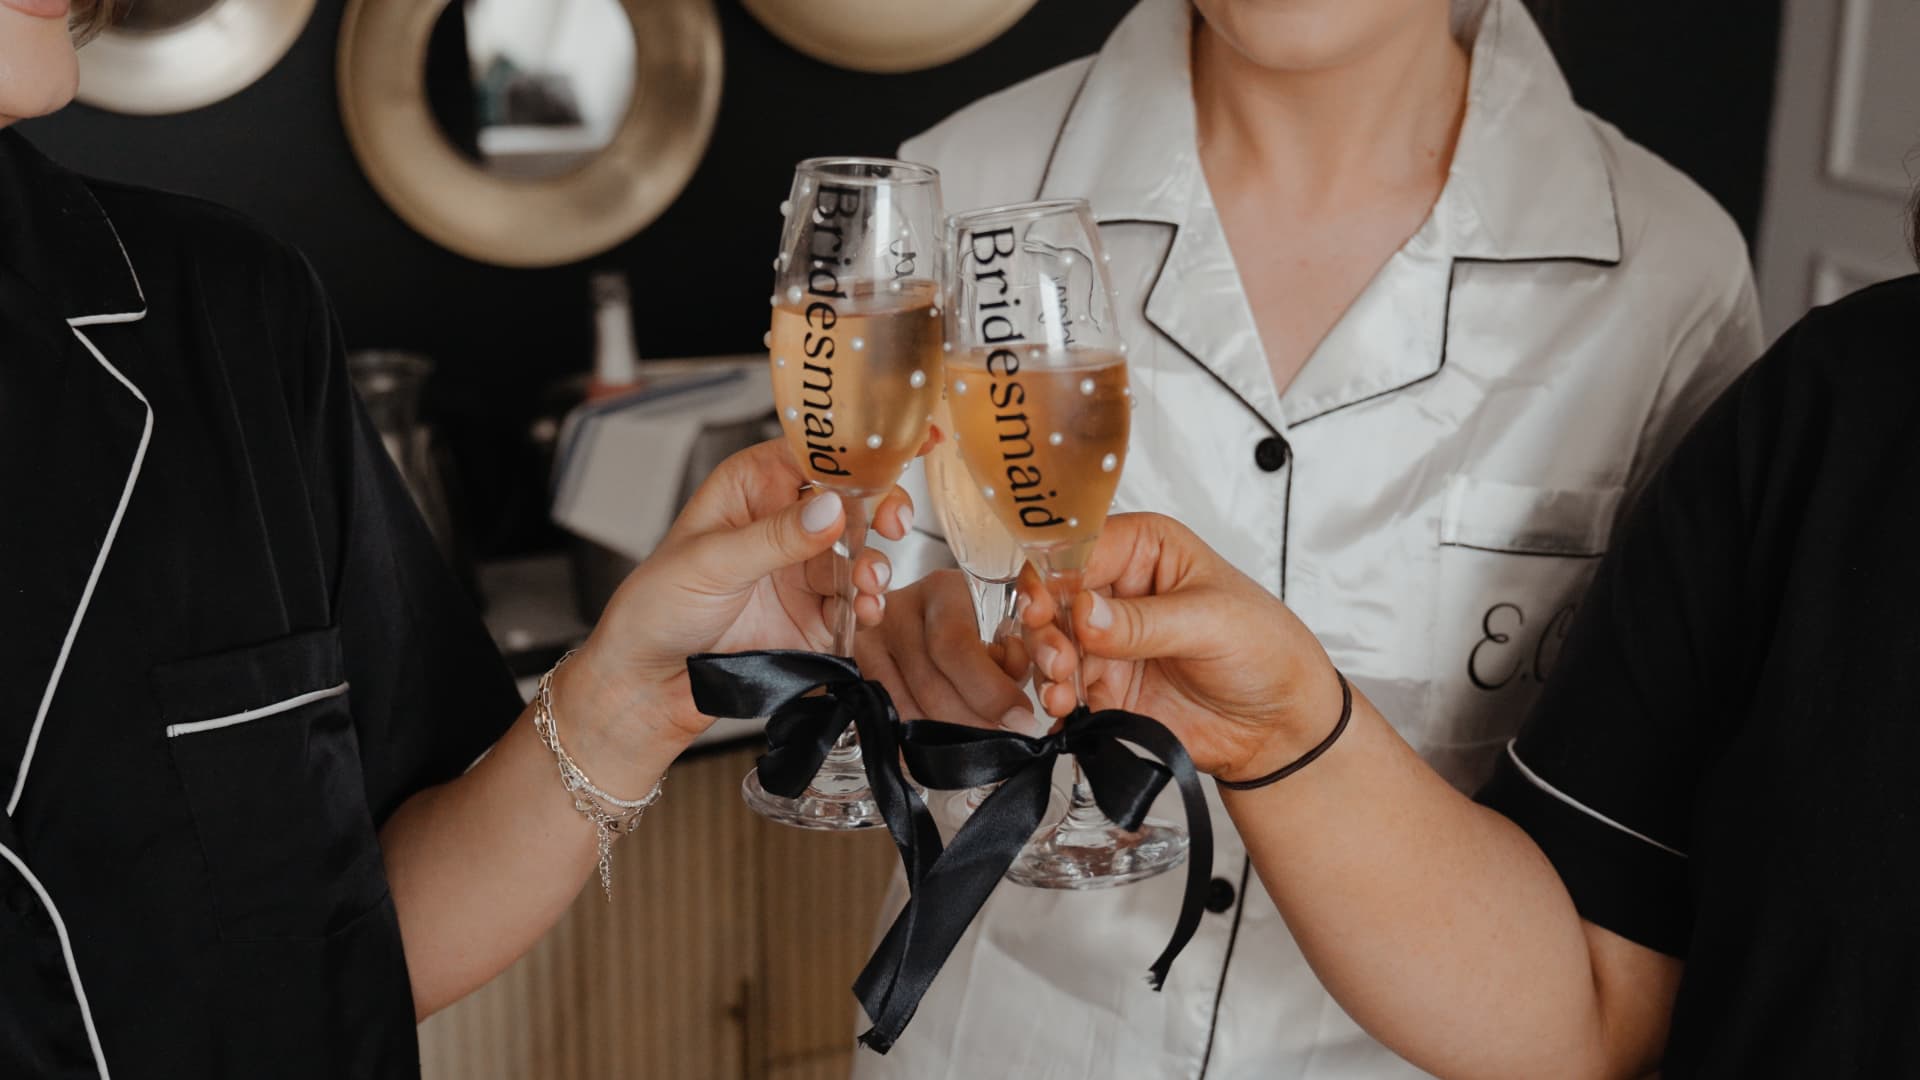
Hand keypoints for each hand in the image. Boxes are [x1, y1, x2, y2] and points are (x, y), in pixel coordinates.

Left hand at [559, 439, 913, 749]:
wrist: (649, 683)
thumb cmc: (656, 608)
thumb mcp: (710, 562)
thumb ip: (774, 537)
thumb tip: (830, 507)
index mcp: (754, 486)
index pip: (816, 452)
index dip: (861, 449)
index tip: (901, 447)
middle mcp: (784, 522)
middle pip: (853, 501)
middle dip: (881, 510)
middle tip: (892, 523)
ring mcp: (803, 569)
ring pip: (860, 553)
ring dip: (874, 565)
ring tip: (868, 583)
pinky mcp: (816, 615)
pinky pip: (857, 602)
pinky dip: (869, 606)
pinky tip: (866, 611)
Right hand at [856, 569, 1036, 731]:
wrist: (926, 616)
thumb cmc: (976, 627)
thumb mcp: (1001, 631)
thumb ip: (1012, 663)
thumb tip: (1015, 713)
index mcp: (942, 591)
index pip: (957, 646)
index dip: (991, 691)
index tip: (1021, 719)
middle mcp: (897, 611)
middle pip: (929, 685)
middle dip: (972, 724)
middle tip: (1002, 741)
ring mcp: (868, 642)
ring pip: (905, 710)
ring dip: (945, 739)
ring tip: (975, 741)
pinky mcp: (854, 673)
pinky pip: (885, 721)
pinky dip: (915, 743)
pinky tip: (942, 745)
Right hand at [1019, 513, 1345, 780]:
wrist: (1280, 724)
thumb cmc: (1266, 650)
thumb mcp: (1211, 622)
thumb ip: (1144, 621)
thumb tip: (1086, 613)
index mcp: (1144, 550)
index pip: (1079, 547)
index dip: (1054, 575)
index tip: (1045, 606)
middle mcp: (1117, 591)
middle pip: (1053, 597)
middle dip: (1045, 628)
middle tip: (1060, 657)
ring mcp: (1107, 641)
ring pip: (1050, 645)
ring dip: (1048, 668)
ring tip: (1063, 690)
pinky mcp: (1104, 687)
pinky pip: (1063, 690)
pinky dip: (1056, 701)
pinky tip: (1066, 710)